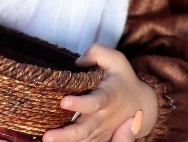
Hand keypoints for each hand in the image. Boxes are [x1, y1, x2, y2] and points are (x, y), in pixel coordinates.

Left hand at [43, 44, 157, 141]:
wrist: (142, 106)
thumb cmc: (124, 79)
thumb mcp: (117, 59)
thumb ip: (97, 53)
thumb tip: (78, 62)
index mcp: (108, 96)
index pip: (94, 102)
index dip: (80, 104)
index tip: (64, 101)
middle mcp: (104, 117)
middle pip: (84, 129)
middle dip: (66, 135)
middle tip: (48, 136)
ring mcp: (100, 131)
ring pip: (82, 140)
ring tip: (45, 140)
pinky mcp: (97, 138)